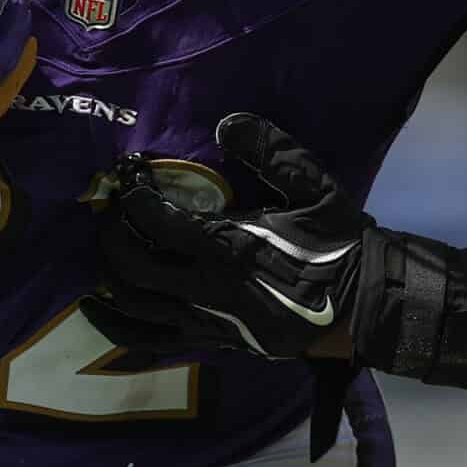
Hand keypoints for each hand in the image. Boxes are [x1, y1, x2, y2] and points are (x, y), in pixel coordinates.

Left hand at [96, 113, 466, 392]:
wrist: (368, 306)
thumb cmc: (341, 243)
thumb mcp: (315, 186)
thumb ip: (271, 151)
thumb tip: (227, 122)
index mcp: (229, 246)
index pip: (156, 221)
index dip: (131, 197)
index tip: (127, 177)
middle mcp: (208, 288)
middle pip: (132, 267)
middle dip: (111, 238)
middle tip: (109, 215)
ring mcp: (210, 322)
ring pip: (136, 310)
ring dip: (108, 285)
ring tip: (98, 264)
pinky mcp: (217, 344)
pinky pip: (156, 343)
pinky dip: (124, 329)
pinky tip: (107, 316)